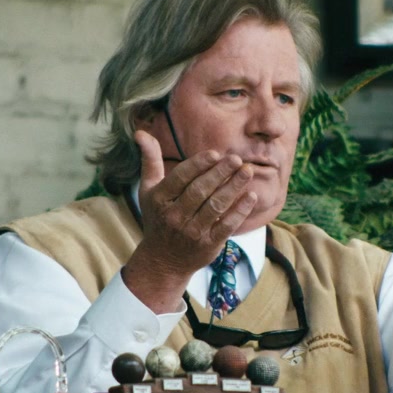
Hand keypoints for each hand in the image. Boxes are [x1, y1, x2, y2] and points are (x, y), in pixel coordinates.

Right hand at [121, 130, 257, 312]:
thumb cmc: (158, 217)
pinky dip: (240, 211)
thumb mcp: (148, 190)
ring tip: (247, 171)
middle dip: (219, 173)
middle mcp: (174, 216)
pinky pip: (226, 225)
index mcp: (159, 200)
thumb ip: (150, 161)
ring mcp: (191, 232)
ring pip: (215, 206)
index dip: (199, 165)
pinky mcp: (208, 245)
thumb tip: (141, 132)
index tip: (216, 153)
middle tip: (236, 158)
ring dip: (233, 188)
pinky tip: (251, 196)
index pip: (181, 178)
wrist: (163, 260)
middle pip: (200, 191)